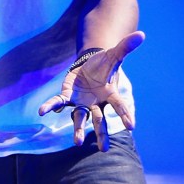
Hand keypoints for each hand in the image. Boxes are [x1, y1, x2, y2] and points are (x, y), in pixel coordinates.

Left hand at [38, 31, 144, 150]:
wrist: (90, 65)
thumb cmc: (105, 63)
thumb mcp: (114, 54)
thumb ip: (126, 47)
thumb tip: (141, 34)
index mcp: (110, 93)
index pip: (119, 104)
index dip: (126, 114)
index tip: (132, 126)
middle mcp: (97, 102)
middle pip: (100, 119)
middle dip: (102, 133)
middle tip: (104, 149)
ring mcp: (83, 102)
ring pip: (81, 117)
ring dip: (78, 129)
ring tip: (77, 143)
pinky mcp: (69, 97)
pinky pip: (59, 103)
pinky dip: (50, 106)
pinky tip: (42, 111)